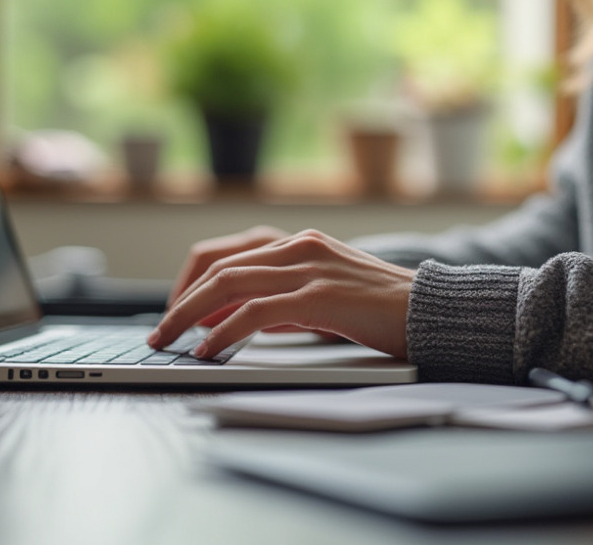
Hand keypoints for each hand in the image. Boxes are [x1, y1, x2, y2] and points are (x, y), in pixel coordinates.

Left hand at [150, 229, 413, 358]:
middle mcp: (299, 247)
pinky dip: (223, 331)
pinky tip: (208, 350)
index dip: (189, 283)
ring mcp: (308, 268)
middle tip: (159, 332)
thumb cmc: (383, 310)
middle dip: (178, 301)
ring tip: (170, 341)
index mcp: (298, 242)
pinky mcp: (318, 296)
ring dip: (189, 315)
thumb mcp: (325, 295)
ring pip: (227, 284)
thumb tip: (232, 321)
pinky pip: (254, 312)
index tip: (173, 312)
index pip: (224, 254)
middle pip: (217, 267)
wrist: (433, 310)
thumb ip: (282, 299)